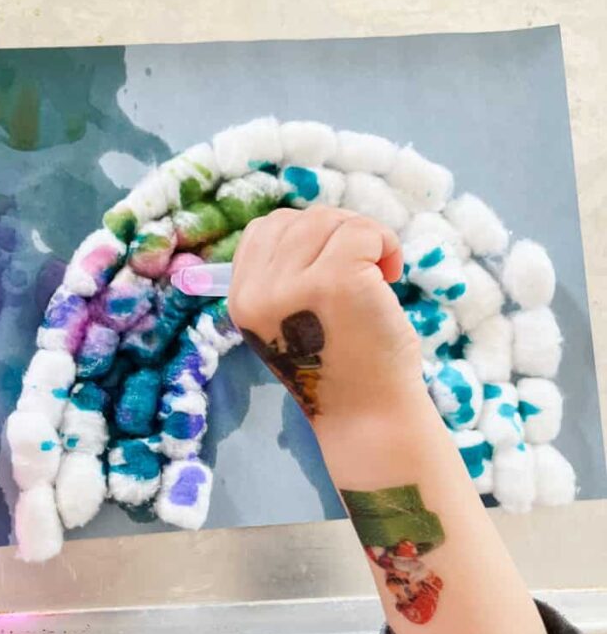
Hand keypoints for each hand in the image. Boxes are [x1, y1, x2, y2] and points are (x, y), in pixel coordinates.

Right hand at [228, 206, 423, 424]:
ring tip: (379, 274)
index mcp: (242, 300)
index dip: (307, 237)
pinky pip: (362, 231)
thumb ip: (285, 274)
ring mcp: (294, 285)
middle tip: (364, 270)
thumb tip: (314, 225)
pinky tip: (392, 276)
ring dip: (364, 237)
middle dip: (338, 233)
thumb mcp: (290, 318)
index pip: (264, 230)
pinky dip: (385, 244)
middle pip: (298, 219)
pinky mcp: (336, 280)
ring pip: (330, 220)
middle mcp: (258, 291)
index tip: (332, 267)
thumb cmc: (341, 364)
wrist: (368, 414)